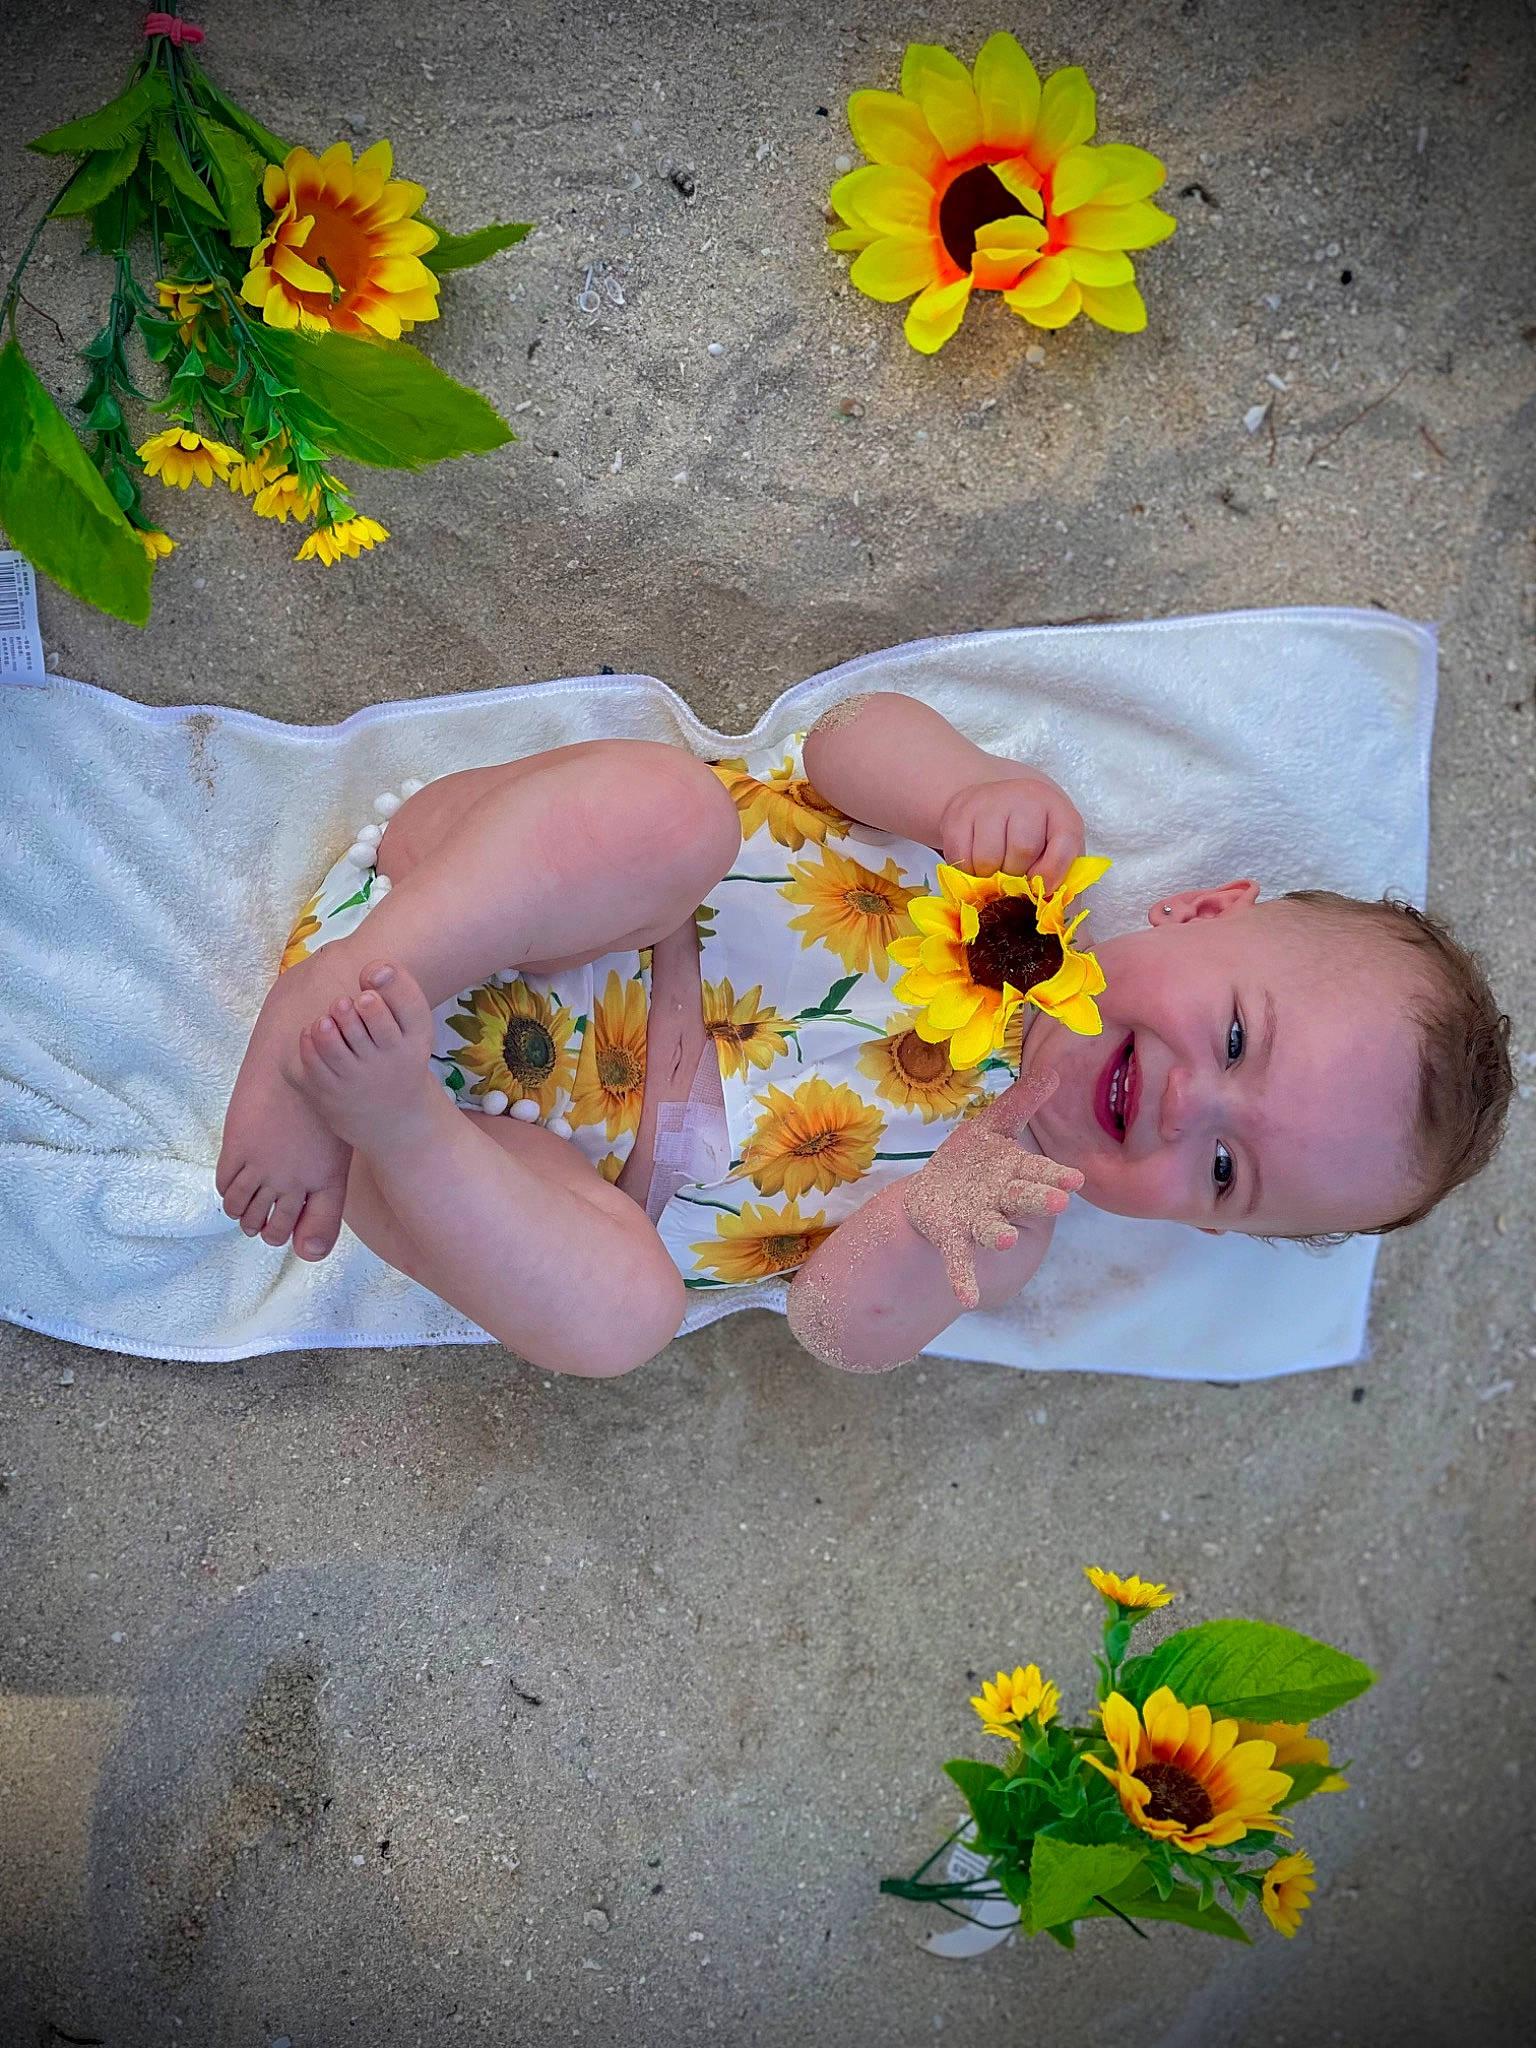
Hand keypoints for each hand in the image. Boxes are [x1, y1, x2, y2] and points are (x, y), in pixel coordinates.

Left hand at [902, 1071, 1082, 1310]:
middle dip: (1038, 1199)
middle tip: (1058, 1201)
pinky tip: (966, 1298)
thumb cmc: (971, 1162)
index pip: (1037, 1172)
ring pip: (990, 1227)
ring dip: (997, 1233)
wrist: (934, 1198)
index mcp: (1013, 1171)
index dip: (1054, 1175)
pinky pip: (958, 1260)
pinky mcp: (952, 1238)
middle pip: (1021, 1198)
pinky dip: (964, 1279)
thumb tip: (1053, 1071)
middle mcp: (1000, 1199)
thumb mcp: (992, 1129)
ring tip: (1002, 1239)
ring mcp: (977, 1221)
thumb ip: (1020, 1105)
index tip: (1075, 1178)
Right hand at [937, 772, 1084, 890]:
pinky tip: (975, 867)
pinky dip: (965, 872)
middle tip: (1013, 882)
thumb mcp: (1057, 858)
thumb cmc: (1034, 842)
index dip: (1052, 875)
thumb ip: (1066, 896)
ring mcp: (990, 802)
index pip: (1062, 846)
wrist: (999, 803)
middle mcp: (1027, 799)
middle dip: (1016, 878)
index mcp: (1061, 814)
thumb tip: (1075, 943)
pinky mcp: (959, 813)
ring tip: (993, 875)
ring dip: (987, 879)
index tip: (1043, 889)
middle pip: (1021, 851)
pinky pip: (958, 856)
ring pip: (986, 858)